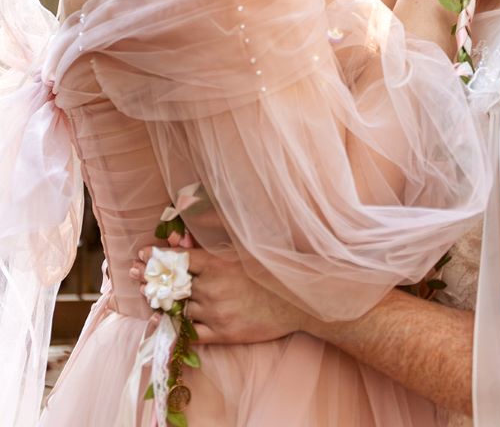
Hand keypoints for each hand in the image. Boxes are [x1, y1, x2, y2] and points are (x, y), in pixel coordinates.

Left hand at [130, 245, 303, 344]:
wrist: (296, 301)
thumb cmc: (272, 270)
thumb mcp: (244, 250)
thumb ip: (215, 243)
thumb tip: (186, 237)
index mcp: (219, 263)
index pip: (179, 259)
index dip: (157, 256)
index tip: (142, 253)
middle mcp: (213, 287)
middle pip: (173, 284)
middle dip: (150, 278)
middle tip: (133, 273)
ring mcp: (216, 312)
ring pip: (180, 308)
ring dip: (164, 302)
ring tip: (149, 296)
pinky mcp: (223, 333)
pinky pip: (192, 332)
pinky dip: (178, 327)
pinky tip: (167, 322)